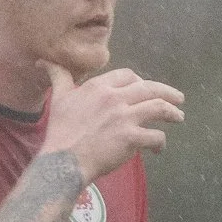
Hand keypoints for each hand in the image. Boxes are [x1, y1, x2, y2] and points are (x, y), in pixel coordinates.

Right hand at [39, 63, 183, 180]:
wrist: (63, 160)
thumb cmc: (60, 130)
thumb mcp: (58, 97)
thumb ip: (58, 77)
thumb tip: (42, 62)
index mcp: (99, 87)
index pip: (128, 75)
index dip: (140, 81)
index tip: (145, 88)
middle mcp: (115, 98)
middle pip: (150, 89)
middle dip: (168, 93)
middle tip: (179, 99)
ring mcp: (125, 118)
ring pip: (159, 108)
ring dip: (172, 113)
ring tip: (179, 117)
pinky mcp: (131, 138)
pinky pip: (155, 137)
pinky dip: (161, 142)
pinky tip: (159, 148)